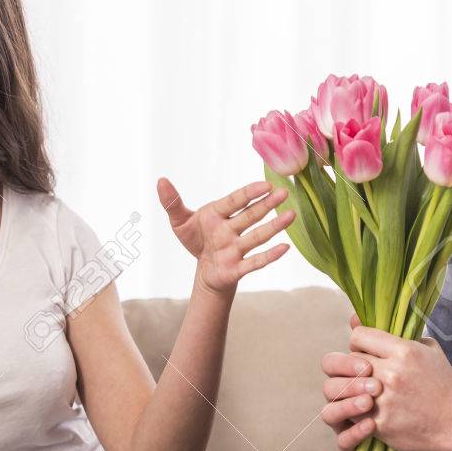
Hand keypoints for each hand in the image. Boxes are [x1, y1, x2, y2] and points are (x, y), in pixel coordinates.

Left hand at [157, 177, 294, 296]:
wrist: (203, 270)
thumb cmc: (196, 240)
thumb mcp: (180, 222)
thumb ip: (172, 203)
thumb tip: (160, 180)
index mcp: (218, 214)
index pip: (236, 200)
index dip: (250, 192)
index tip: (266, 184)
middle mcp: (231, 229)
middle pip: (251, 215)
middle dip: (267, 205)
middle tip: (284, 192)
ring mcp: (236, 248)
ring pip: (257, 236)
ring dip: (274, 227)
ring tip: (291, 215)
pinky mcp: (237, 268)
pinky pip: (255, 262)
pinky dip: (269, 256)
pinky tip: (285, 248)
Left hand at [322, 314, 451, 450]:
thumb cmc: (442, 384)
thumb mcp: (429, 349)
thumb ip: (398, 331)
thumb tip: (357, 319)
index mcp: (405, 351)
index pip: (359, 336)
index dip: (359, 341)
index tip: (365, 349)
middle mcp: (392, 374)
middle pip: (348, 360)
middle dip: (351, 364)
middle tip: (362, 371)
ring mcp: (384, 400)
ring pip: (344, 386)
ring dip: (349, 386)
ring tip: (359, 389)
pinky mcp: (379, 423)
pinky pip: (350, 411)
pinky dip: (354, 409)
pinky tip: (365, 407)